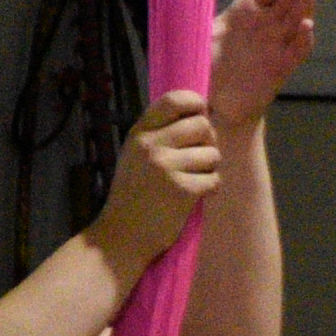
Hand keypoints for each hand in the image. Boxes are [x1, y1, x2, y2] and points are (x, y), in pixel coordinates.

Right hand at [92, 95, 226, 267]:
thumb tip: (199, 116)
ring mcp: (166, 166)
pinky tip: (192, 197)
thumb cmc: (133, 195)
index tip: (200, 115)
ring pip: (213, 154)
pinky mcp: (182, 190)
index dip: (195, 104)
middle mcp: (151, 144)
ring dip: (210, 168)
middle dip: (208, 141)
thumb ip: (159, 134)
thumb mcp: (136, 155)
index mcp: (139, 132)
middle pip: (203, 125)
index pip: (174, 100)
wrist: (121, 235)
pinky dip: (210, 189)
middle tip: (198, 158)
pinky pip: (214, 179)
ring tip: (191, 180)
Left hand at [206, 0, 325, 137]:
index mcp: (248, 11)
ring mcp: (275, 46)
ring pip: (295, 21)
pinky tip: (306, 26)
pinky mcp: (279, 68)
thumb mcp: (196, 31)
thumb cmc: (204, 64)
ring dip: (304, 5)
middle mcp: (267, 25)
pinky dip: (302, 39)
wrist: (211, 100)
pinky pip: (295, 52)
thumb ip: (195, 9)